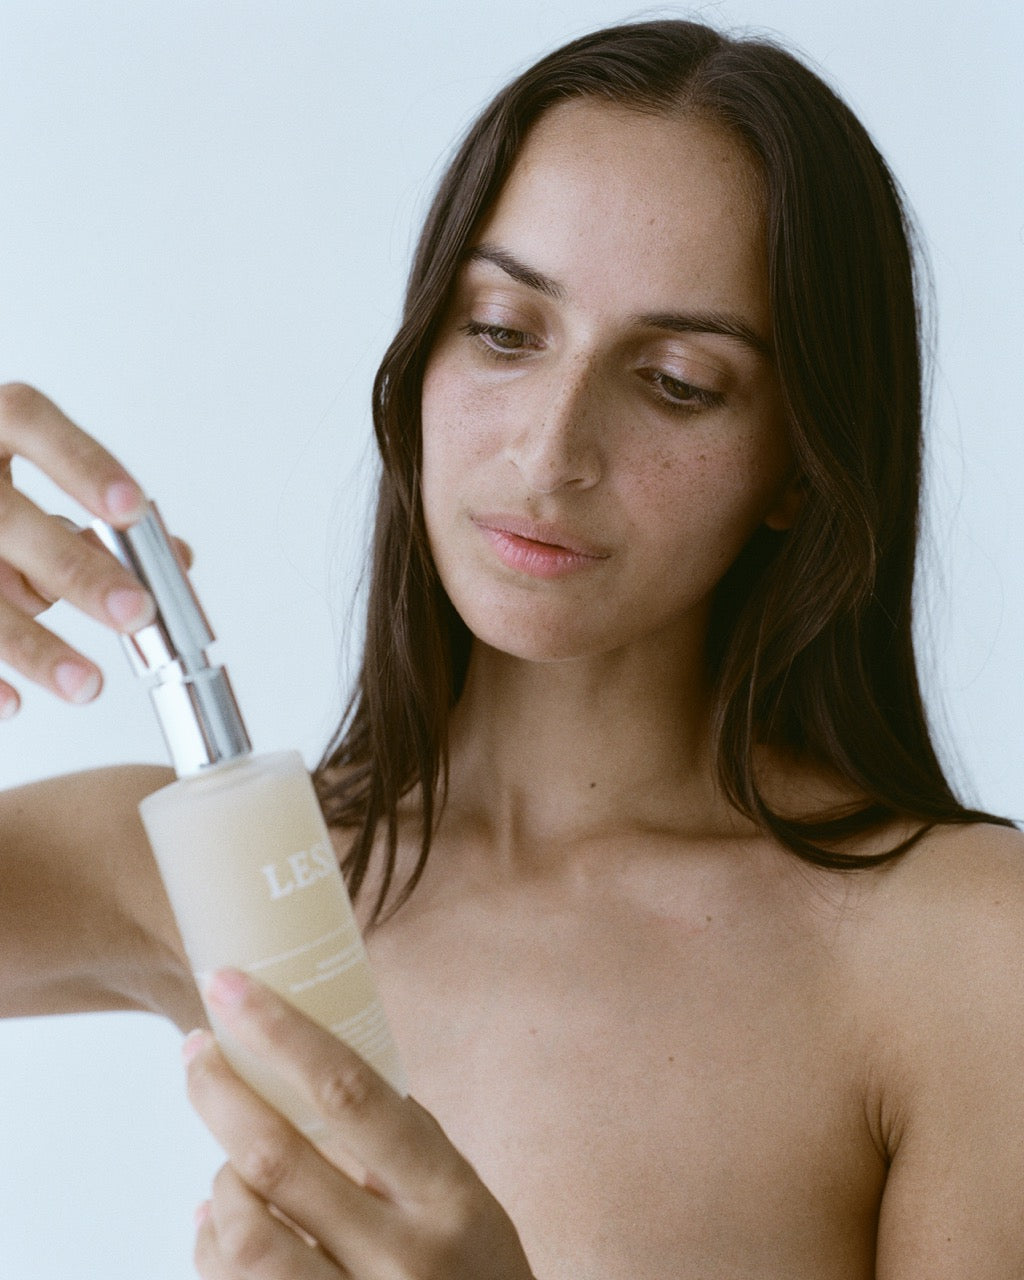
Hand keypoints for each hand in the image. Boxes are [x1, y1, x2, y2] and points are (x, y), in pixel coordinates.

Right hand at [0, 382, 159, 715]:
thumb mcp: (33, 484)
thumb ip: (98, 518)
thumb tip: (173, 556)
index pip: (30, 421)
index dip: (83, 465)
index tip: (133, 511)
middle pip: (7, 519)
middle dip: (74, 569)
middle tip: (136, 612)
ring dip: (31, 643)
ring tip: (86, 684)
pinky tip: (12, 703)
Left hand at [185, 970, 537, 1279]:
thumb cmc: (472, 1272)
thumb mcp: (462, 1199)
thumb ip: (400, 1142)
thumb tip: (308, 1071)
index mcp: (446, 1193)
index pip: (351, 1092)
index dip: (282, 1032)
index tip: (231, 987)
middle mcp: (403, 1255)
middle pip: (278, 1159)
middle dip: (218, 1093)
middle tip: (195, 1052)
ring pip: (245, 1234)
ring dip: (220, 1184)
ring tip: (226, 1168)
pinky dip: (212, 1245)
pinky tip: (220, 1227)